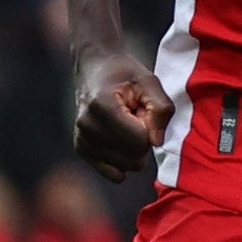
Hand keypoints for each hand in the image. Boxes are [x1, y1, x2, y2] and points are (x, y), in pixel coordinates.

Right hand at [73, 48, 170, 182]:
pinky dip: (123, 161)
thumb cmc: (126, 74)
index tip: (145, 111)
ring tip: (127, 125)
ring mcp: (81, 139)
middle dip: (143, 140)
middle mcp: (86, 125)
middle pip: (132, 156)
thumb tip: (157, 142)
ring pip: (124, 167)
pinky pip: (112, 173)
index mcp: (102, 106)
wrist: (95, 68)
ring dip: (133, 149)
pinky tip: (122, 142)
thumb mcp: (150, 82)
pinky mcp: (81, 149)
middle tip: (136, 117)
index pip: (138, 140)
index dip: (151, 129)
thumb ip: (161, 109)